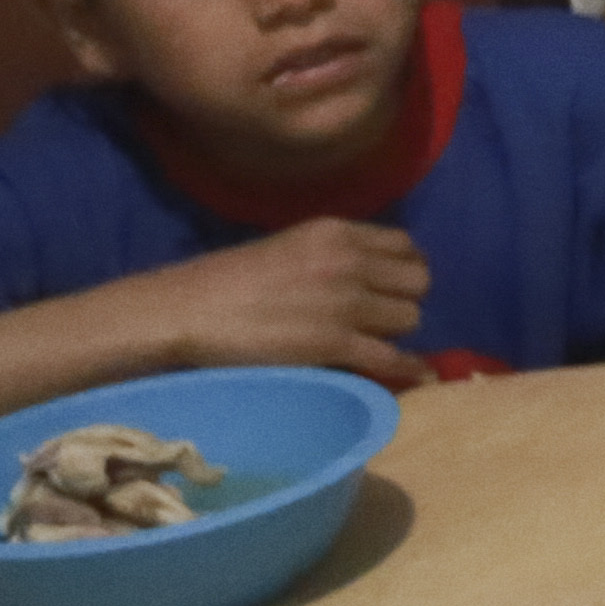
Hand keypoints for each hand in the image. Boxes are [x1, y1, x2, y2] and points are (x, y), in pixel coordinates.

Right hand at [131, 219, 434, 389]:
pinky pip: (392, 356)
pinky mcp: (335, 342)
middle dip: (406, 299)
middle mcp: (350, 261)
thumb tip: (367, 272)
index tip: (397, 285)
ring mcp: (345, 302)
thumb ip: (332, 253)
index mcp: (337, 232)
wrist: (187, 310)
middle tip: (386, 317)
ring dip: (397, 332)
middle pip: (418, 281)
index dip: (406, 268)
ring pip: (410, 318)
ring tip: (376, 342)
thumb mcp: (290, 248)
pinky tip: (414, 374)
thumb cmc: (227, 281)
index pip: (405, 245)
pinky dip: (406, 366)